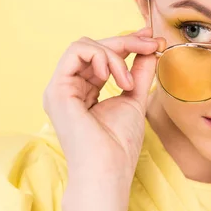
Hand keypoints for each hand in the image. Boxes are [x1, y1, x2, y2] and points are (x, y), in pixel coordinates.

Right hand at [43, 26, 165, 182]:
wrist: (107, 170)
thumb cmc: (119, 145)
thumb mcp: (134, 99)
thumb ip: (139, 72)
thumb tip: (151, 48)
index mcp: (83, 91)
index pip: (102, 57)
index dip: (128, 44)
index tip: (153, 40)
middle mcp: (68, 88)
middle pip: (94, 47)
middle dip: (126, 42)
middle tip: (152, 44)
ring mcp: (60, 88)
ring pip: (85, 46)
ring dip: (115, 54)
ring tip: (128, 82)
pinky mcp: (57, 89)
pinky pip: (76, 52)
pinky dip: (101, 57)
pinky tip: (114, 77)